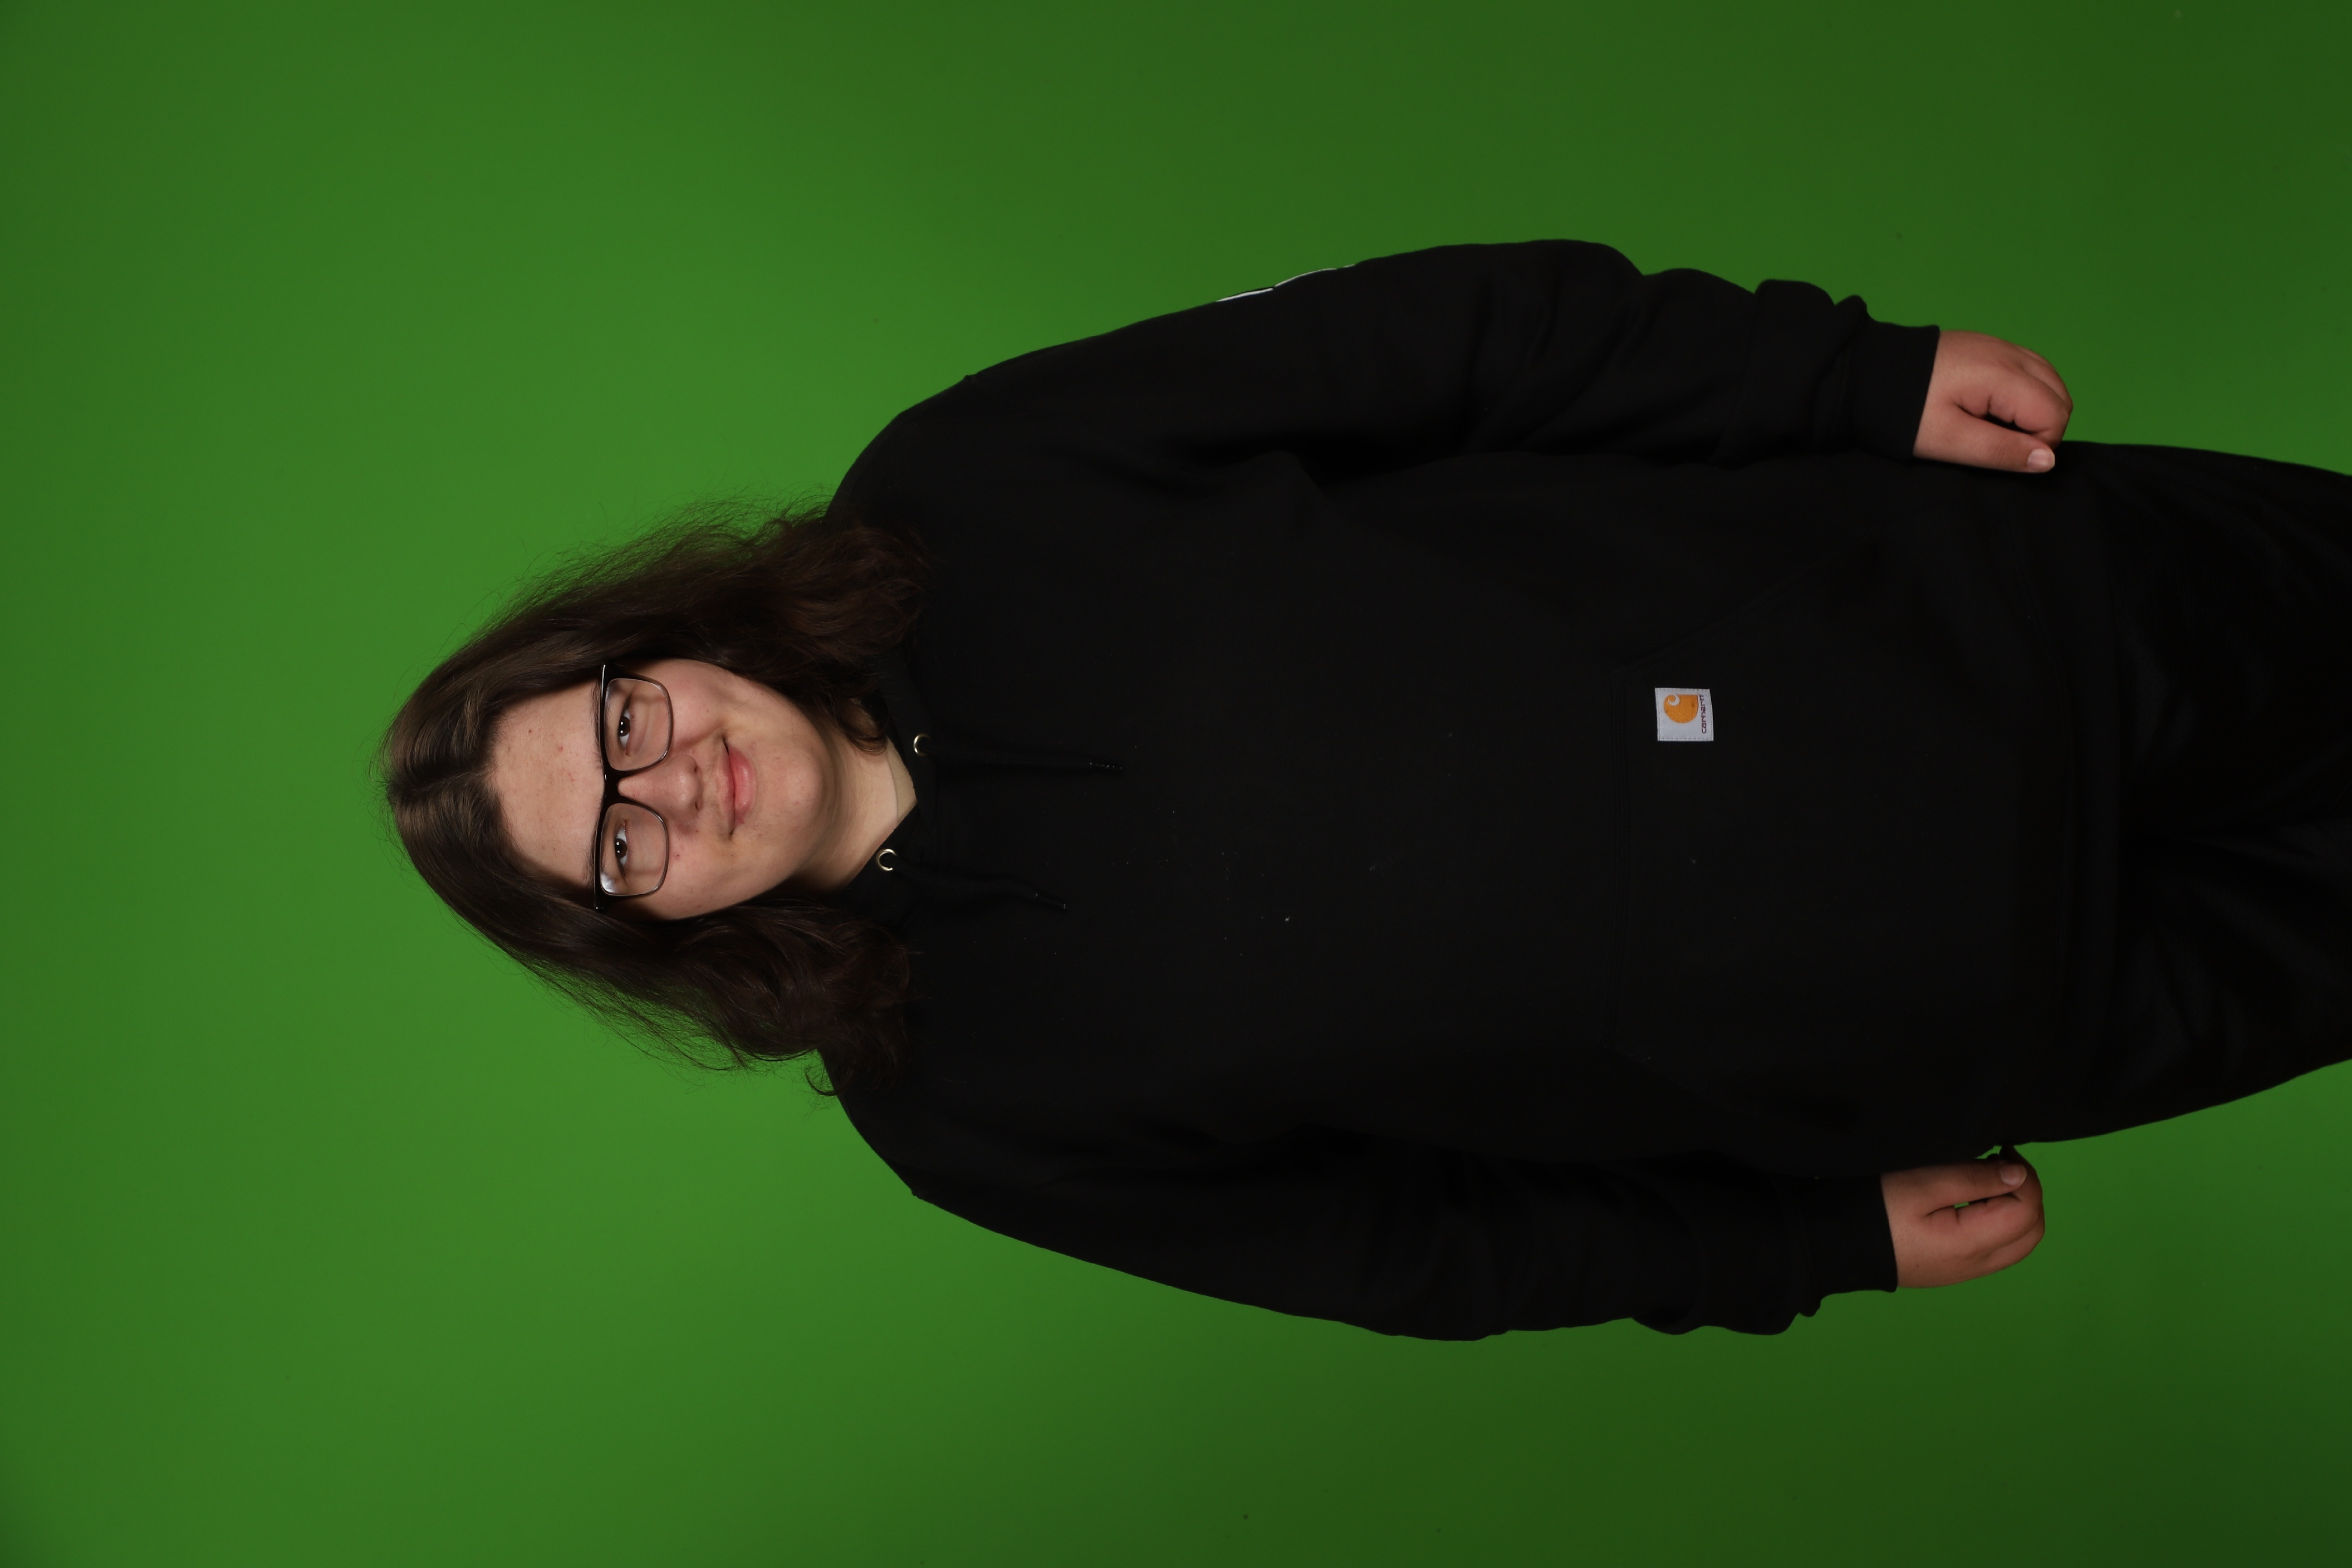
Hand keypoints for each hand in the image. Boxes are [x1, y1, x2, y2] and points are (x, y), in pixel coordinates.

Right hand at [1882, 1152, 2045, 1287]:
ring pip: (2019, 1243)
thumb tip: (2017, 1174)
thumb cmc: (1876, 1209)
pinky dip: (2000, 1224)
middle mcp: (1977, 1265)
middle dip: (2027, 1194)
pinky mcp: (1955, 1270)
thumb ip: (1972, 1178)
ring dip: (2015, 1210)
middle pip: (2032, 1231)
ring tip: (1984, 1182)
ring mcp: (1967, 1271)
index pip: (2027, 1211)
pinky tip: (1972, 1203)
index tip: (2000, 1152)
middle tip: (1999, 1165)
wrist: (1838, 1244)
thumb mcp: (1922, 1183)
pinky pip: (1998, 1249)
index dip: (2024, 1177)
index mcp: (1971, 1244)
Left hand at [1913, 330, 2073, 473]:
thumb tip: (2048, 460)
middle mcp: (2010, 354)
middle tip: (1997, 442)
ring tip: (1993, 426)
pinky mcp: (1990, 346)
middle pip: (2060, 396)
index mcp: (2003, 374)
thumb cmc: (1902, 411)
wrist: (1864, 372)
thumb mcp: (1948, 440)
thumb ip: (2000, 451)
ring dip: (2036, 409)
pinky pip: (2030, 369)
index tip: (2000, 452)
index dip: (2038, 444)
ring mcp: (2001, 346)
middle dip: (2042, 427)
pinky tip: (1992, 407)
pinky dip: (2025, 392)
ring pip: (2049, 381)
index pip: (2055, 415)